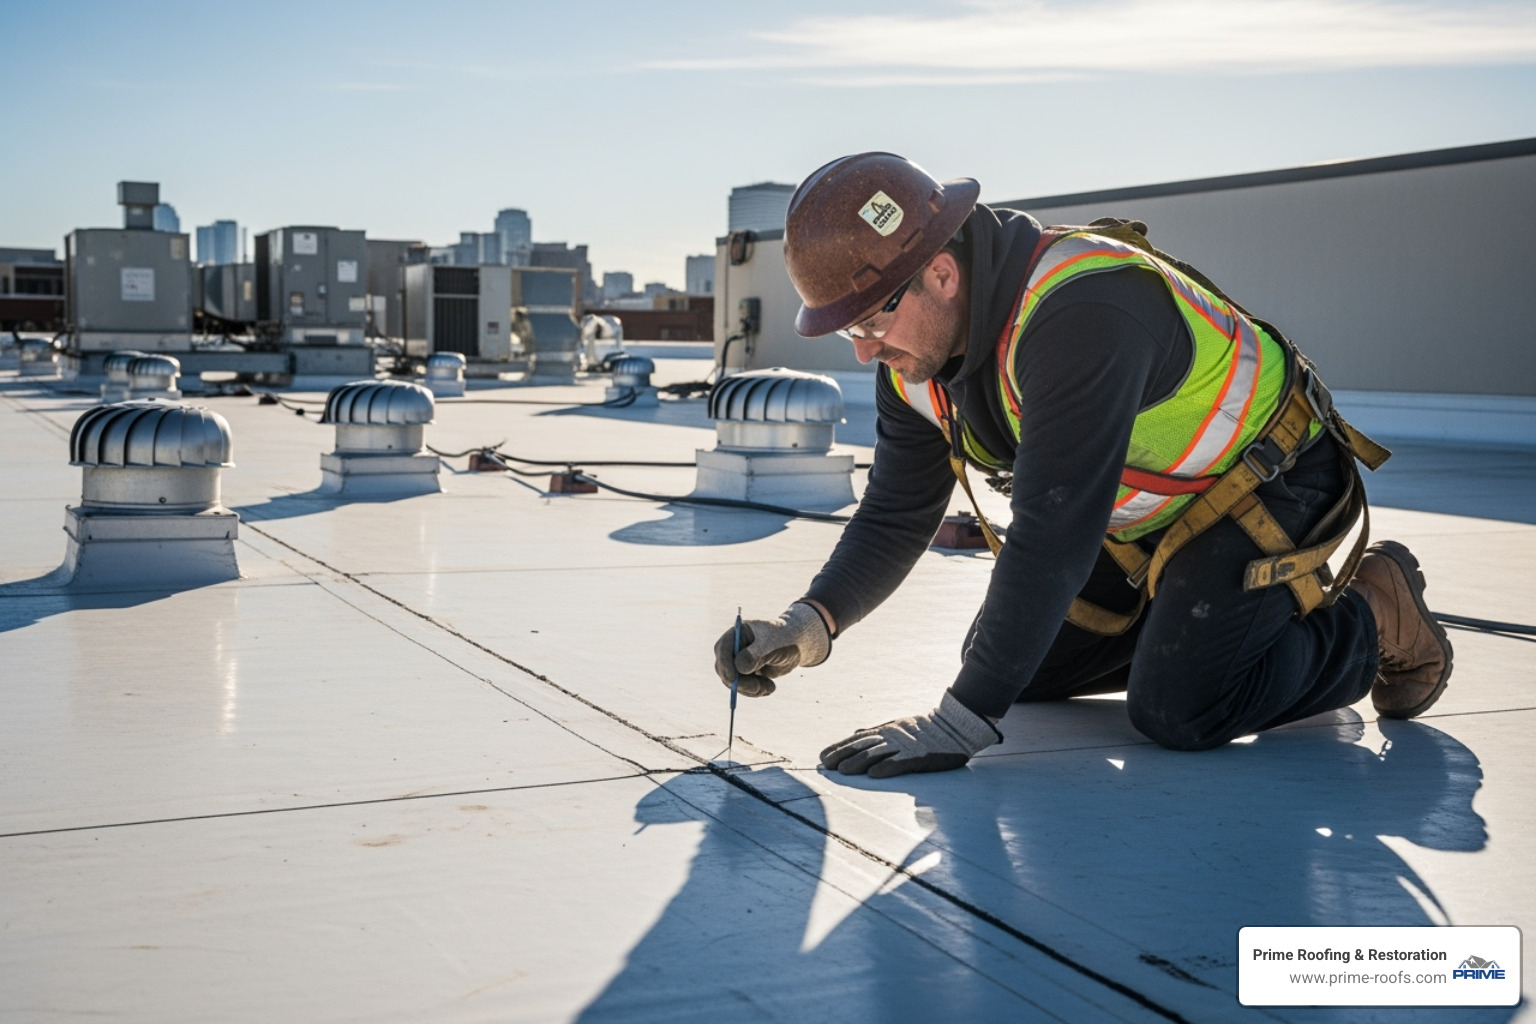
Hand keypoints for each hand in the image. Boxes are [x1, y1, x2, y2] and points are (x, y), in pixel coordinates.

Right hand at [712, 601, 830, 697]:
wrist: (795, 645)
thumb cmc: (785, 640)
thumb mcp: (773, 646)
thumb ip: (757, 655)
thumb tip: (739, 667)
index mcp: (737, 633)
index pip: (722, 649)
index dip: (726, 665)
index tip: (734, 680)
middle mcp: (732, 646)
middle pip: (724, 668)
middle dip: (739, 682)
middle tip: (757, 689)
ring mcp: (736, 660)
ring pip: (732, 681)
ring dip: (750, 689)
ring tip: (770, 687)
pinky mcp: (742, 673)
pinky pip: (742, 687)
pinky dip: (755, 691)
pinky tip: (770, 687)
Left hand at [819, 693, 999, 777]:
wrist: (954, 728)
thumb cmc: (923, 730)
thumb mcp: (896, 726)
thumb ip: (876, 732)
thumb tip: (855, 733)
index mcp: (886, 730)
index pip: (857, 739)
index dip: (839, 747)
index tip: (823, 757)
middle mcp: (892, 737)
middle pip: (863, 746)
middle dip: (843, 755)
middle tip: (825, 766)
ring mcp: (906, 746)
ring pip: (878, 754)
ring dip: (859, 762)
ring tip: (843, 770)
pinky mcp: (920, 757)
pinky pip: (901, 763)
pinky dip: (887, 768)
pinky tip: (874, 774)